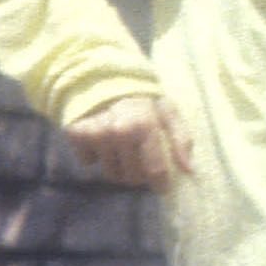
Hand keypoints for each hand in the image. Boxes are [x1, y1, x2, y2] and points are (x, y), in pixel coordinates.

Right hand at [65, 95, 193, 190]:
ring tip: (122, 150)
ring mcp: (95, 134)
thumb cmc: (140, 97)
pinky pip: (88, 162)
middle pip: (131, 176)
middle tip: (141, 163)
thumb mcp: (167, 110)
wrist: (102, 76)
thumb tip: (189, 170)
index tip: (163, 189)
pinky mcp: (76, 134)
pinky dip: (95, 156)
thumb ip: (181, 138)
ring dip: (118, 168)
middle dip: (139, 175)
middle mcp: (118, 131)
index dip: (161, 184)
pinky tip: (102, 141)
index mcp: (144, 125)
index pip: (155, 169)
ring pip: (110, 174)